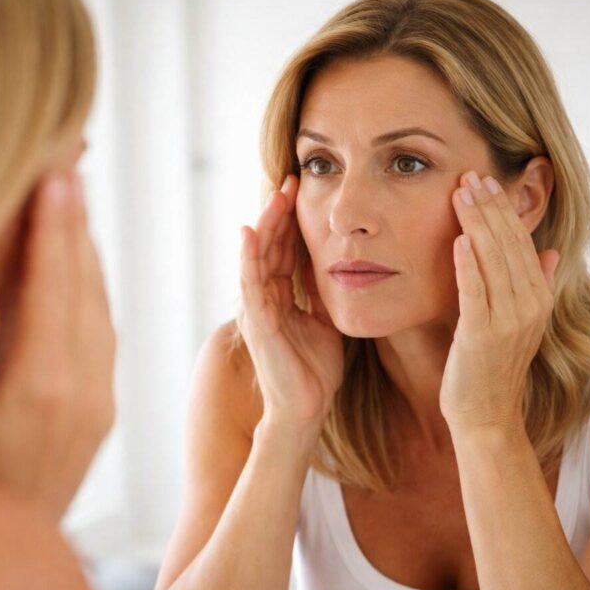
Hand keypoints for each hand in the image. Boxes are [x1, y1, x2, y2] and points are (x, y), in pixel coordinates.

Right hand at [0, 171, 115, 518]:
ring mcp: (100, 397)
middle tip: (71, 165)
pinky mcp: (104, 407)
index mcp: (42, 382)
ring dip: (89, 250)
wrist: (9, 546)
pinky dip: (94, 287)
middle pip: (85, 284)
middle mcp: (83, 385)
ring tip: (75, 201)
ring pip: (101, 304)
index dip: (54, 225)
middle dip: (77, 222)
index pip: (53, 283)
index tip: (57, 173)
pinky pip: (105, 331)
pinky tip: (82, 264)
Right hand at [237, 175, 342, 442]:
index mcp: (281, 297)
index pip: (284, 249)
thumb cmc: (314, 370)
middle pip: (269, 246)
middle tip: (291, 180)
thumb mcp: (326, 321)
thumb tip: (340, 264)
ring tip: (276, 195)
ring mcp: (256, 309)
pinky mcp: (256, 324)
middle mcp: (264, 298)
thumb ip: (324, 293)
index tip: (304, 189)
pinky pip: (249, 284)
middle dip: (279, 213)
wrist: (306, 409)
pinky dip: (248, 257)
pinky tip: (250, 232)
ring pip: (257, 257)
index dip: (293, 220)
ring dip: (265, 225)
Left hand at [439, 171, 558, 434]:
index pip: (522, 242)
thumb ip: (533, 284)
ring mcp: (508, 322)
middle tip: (469, 175)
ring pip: (494, 261)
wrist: (486, 415)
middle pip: (509, 244)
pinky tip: (459, 239)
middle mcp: (529, 307)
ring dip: (477, 224)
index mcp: (539, 298)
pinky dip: (469, 264)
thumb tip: (548, 251)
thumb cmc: (493, 366)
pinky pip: (476, 293)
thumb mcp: (519, 322)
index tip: (486, 180)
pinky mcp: (482, 336)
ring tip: (460, 193)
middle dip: (489, 207)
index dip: (504, 209)